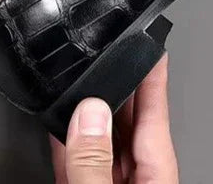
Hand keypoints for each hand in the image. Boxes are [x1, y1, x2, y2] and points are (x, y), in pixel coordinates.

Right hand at [49, 55, 178, 182]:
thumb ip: (95, 163)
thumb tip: (89, 114)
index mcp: (155, 181)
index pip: (156, 117)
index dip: (153, 77)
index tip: (150, 43)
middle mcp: (137, 182)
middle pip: (128, 123)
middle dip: (115, 87)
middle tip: (103, 51)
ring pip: (101, 140)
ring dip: (86, 113)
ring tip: (73, 80)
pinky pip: (78, 163)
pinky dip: (66, 142)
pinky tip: (56, 123)